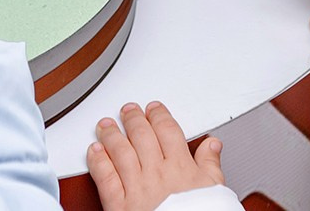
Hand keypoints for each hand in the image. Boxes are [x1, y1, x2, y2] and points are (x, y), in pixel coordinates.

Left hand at [88, 101, 225, 210]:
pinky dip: (98, 161)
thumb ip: (210, 164)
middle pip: (141, 135)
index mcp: (180, 167)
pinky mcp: (120, 205)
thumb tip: (212, 144)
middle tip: (128, 110)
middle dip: (133, 119)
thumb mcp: (214, 190)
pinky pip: (106, 177)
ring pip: (120, 151)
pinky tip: (95, 150)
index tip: (153, 109)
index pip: (167, 130)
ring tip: (106, 125)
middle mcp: (157, 173)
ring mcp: (137, 188)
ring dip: (111, 134)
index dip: (159, 115)